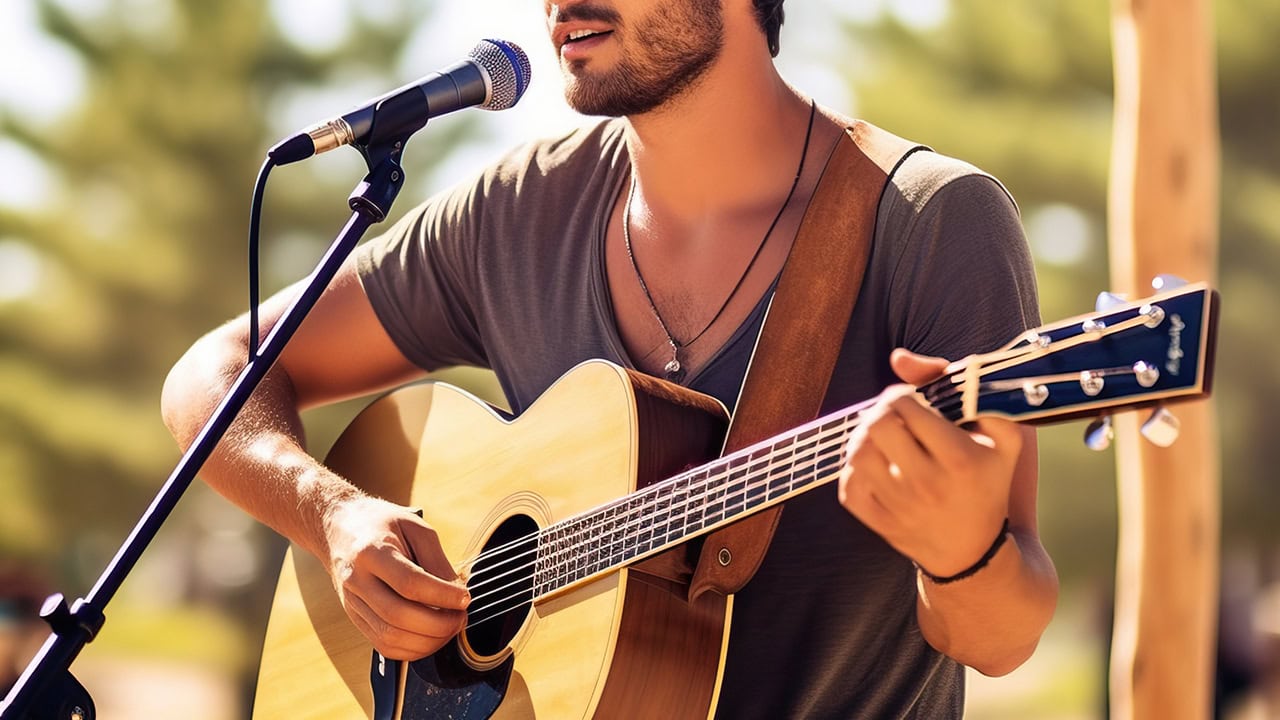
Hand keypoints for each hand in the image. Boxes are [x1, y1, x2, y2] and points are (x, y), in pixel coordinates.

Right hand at [323, 495, 469, 659]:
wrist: (339, 527)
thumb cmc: (380, 523)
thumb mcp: (414, 526)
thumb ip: (436, 559)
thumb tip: (457, 592)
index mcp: (371, 552)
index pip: (410, 584)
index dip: (443, 596)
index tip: (465, 597)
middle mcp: (356, 581)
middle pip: (398, 616)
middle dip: (439, 624)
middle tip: (461, 617)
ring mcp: (352, 603)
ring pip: (390, 638)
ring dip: (428, 641)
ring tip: (450, 627)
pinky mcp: (355, 618)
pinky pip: (384, 646)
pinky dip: (412, 649)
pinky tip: (431, 636)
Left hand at [837, 349, 1023, 576]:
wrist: (974, 551)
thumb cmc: (988, 481)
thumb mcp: (999, 434)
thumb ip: (959, 384)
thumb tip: (899, 358)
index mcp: (959, 458)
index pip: (906, 406)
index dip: (903, 394)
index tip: (912, 402)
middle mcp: (928, 484)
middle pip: (877, 425)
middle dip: (881, 410)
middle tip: (893, 416)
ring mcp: (900, 507)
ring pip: (857, 453)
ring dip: (865, 437)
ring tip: (882, 438)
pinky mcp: (880, 524)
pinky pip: (848, 485)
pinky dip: (855, 470)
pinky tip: (876, 467)